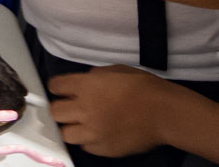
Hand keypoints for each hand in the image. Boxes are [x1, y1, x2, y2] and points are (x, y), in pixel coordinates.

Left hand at [47, 65, 170, 157]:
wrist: (164, 112)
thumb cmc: (143, 86)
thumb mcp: (114, 70)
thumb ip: (94, 77)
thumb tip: (85, 83)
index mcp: (86, 85)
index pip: (56, 86)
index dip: (57, 87)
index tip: (60, 89)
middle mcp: (84, 109)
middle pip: (55, 112)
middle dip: (60, 108)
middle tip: (69, 107)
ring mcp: (93, 132)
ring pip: (66, 134)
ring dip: (71, 127)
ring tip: (82, 124)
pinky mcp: (103, 149)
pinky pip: (85, 146)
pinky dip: (88, 140)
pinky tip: (98, 133)